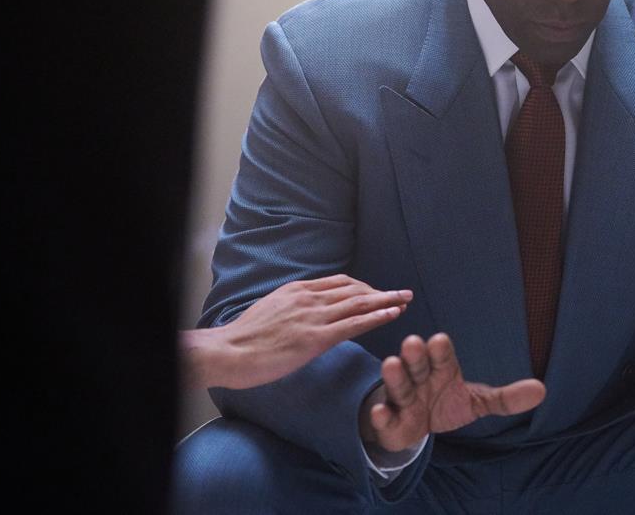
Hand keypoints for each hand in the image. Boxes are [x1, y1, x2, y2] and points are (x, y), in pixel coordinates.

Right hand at [181, 275, 411, 389]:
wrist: (228, 351)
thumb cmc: (244, 339)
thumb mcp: (270, 310)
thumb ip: (292, 308)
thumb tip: (304, 313)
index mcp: (297, 290)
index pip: (339, 283)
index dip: (363, 287)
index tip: (377, 292)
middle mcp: (309, 298)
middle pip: (354, 289)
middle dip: (381, 291)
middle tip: (402, 293)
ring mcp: (314, 316)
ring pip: (359, 303)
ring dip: (387, 300)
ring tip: (406, 300)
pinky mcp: (316, 338)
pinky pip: (355, 323)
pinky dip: (378, 316)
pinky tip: (393, 314)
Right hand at [359, 333, 545, 452]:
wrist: (414, 426)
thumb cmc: (445, 403)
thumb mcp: (476, 401)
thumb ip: (505, 398)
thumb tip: (542, 390)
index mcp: (442, 370)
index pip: (443, 357)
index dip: (441, 350)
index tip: (440, 340)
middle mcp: (420, 379)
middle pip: (418, 365)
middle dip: (415, 355)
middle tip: (413, 342)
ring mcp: (403, 398)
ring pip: (399, 386)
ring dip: (395, 376)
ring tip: (391, 364)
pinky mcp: (390, 420)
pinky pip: (384, 416)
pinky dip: (381, 414)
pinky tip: (380, 411)